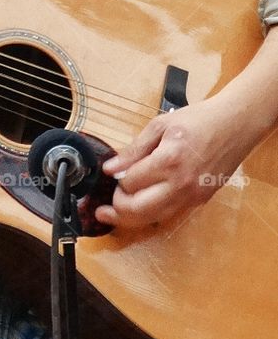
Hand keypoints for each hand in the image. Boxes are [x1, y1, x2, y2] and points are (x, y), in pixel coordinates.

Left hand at [94, 97, 250, 230]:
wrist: (235, 126)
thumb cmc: (198, 120)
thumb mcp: (159, 126)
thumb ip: (133, 150)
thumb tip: (110, 168)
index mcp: (168, 161)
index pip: (131, 183)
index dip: (117, 182)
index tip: (112, 176)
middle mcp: (181, 184)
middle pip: (139, 210)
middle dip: (117, 209)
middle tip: (103, 207)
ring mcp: (192, 196)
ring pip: (154, 218)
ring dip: (131, 218)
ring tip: (113, 213)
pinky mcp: (200, 201)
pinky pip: (170, 214)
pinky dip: (152, 214)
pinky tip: (141, 207)